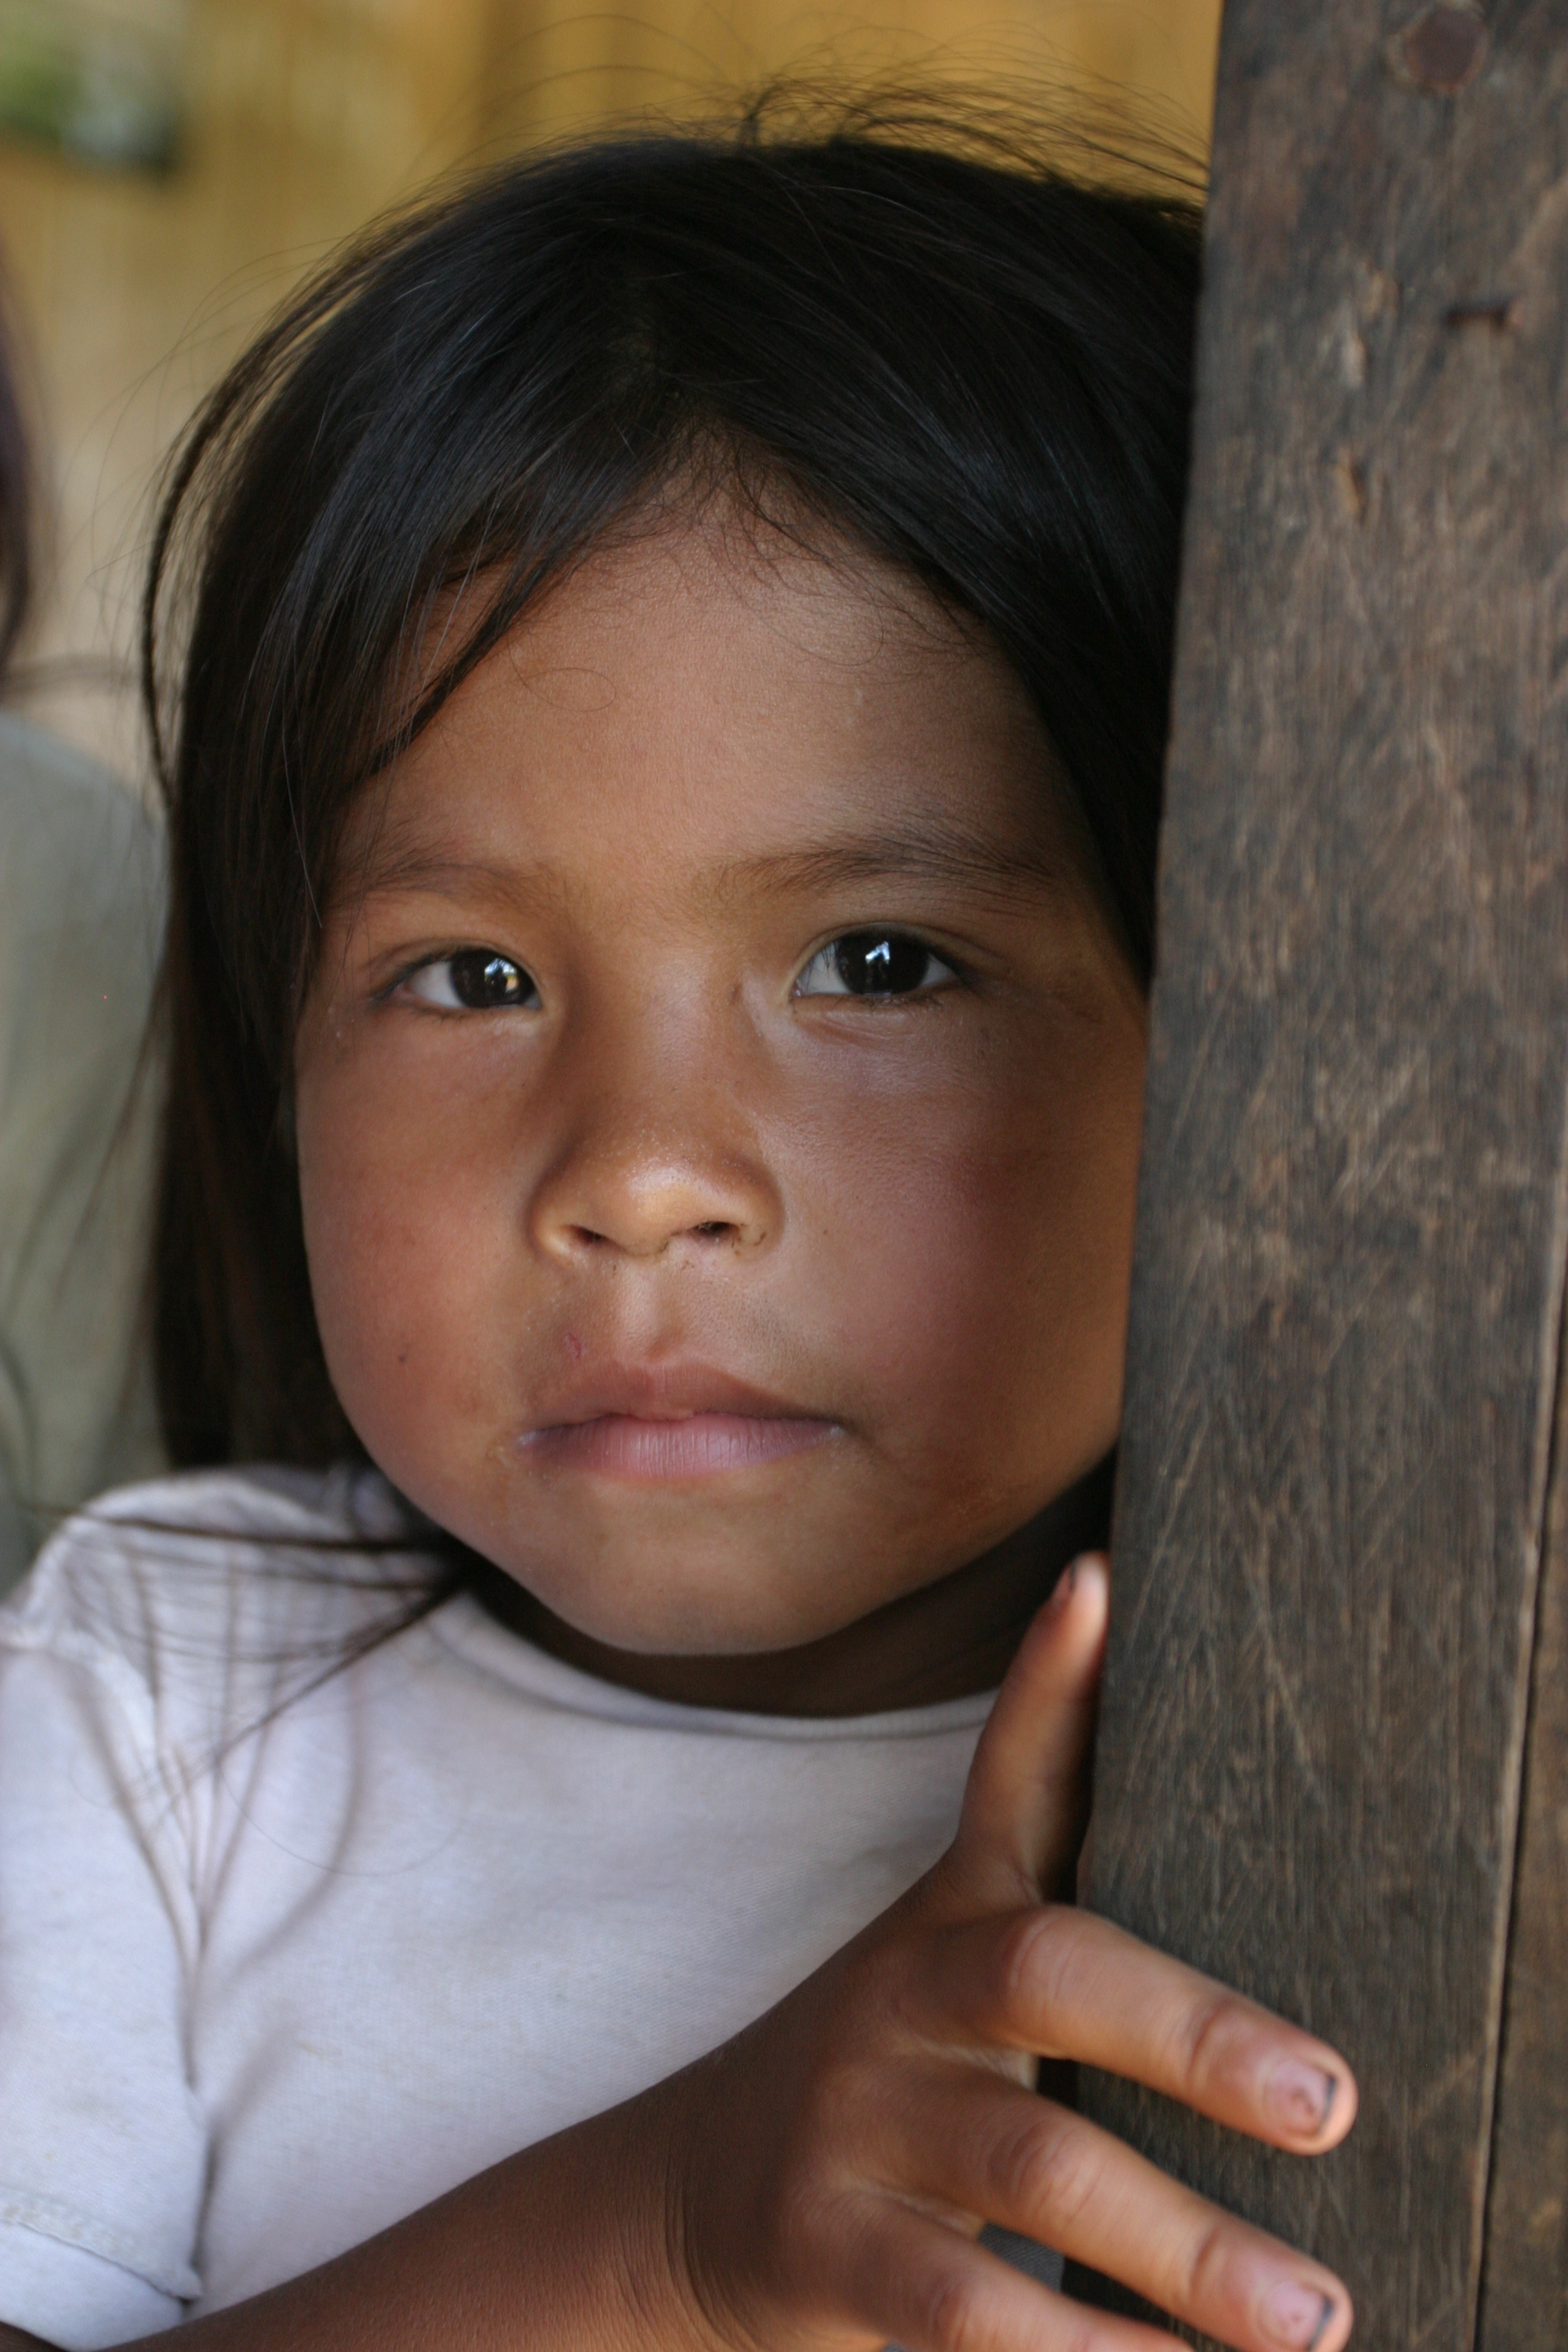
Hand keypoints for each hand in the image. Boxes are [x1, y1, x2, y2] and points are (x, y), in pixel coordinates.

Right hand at [660, 1556, 1355, 2351]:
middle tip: (1326, 2102)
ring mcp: (857, 2118)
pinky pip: (967, 2309)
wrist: (689, 2198)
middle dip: (1191, 2030)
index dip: (1048, 1684)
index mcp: (951, 1918)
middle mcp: (902, 1995)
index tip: (1097, 1589)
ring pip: (1029, 2160)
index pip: (1007, 1779)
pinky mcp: (829, 2248)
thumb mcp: (957, 1969)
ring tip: (1311, 2314)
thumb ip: (1068, 1900)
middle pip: (1045, 1971)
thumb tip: (1187, 1777)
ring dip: (1183, 2245)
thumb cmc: (893, 2077)